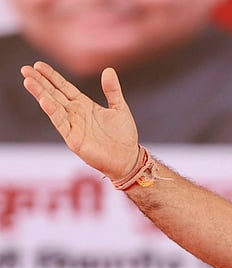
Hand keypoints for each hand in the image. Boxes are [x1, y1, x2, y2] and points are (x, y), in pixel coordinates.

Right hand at [21, 61, 139, 178]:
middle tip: (25, 69)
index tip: (38, 65)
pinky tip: (44, 101)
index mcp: (84, 105)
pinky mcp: (74, 139)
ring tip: (28, 81)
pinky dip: (53, 112)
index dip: (52, 76)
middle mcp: (75, 114)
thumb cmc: (123, 135)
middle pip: (54, 94)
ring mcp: (73, 126)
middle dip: (40, 82)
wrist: (128, 158)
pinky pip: (61, 123)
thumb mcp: (119, 108)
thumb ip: (112, 90)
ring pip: (54, 106)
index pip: (64, 88)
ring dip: (41, 94)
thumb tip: (108, 69)